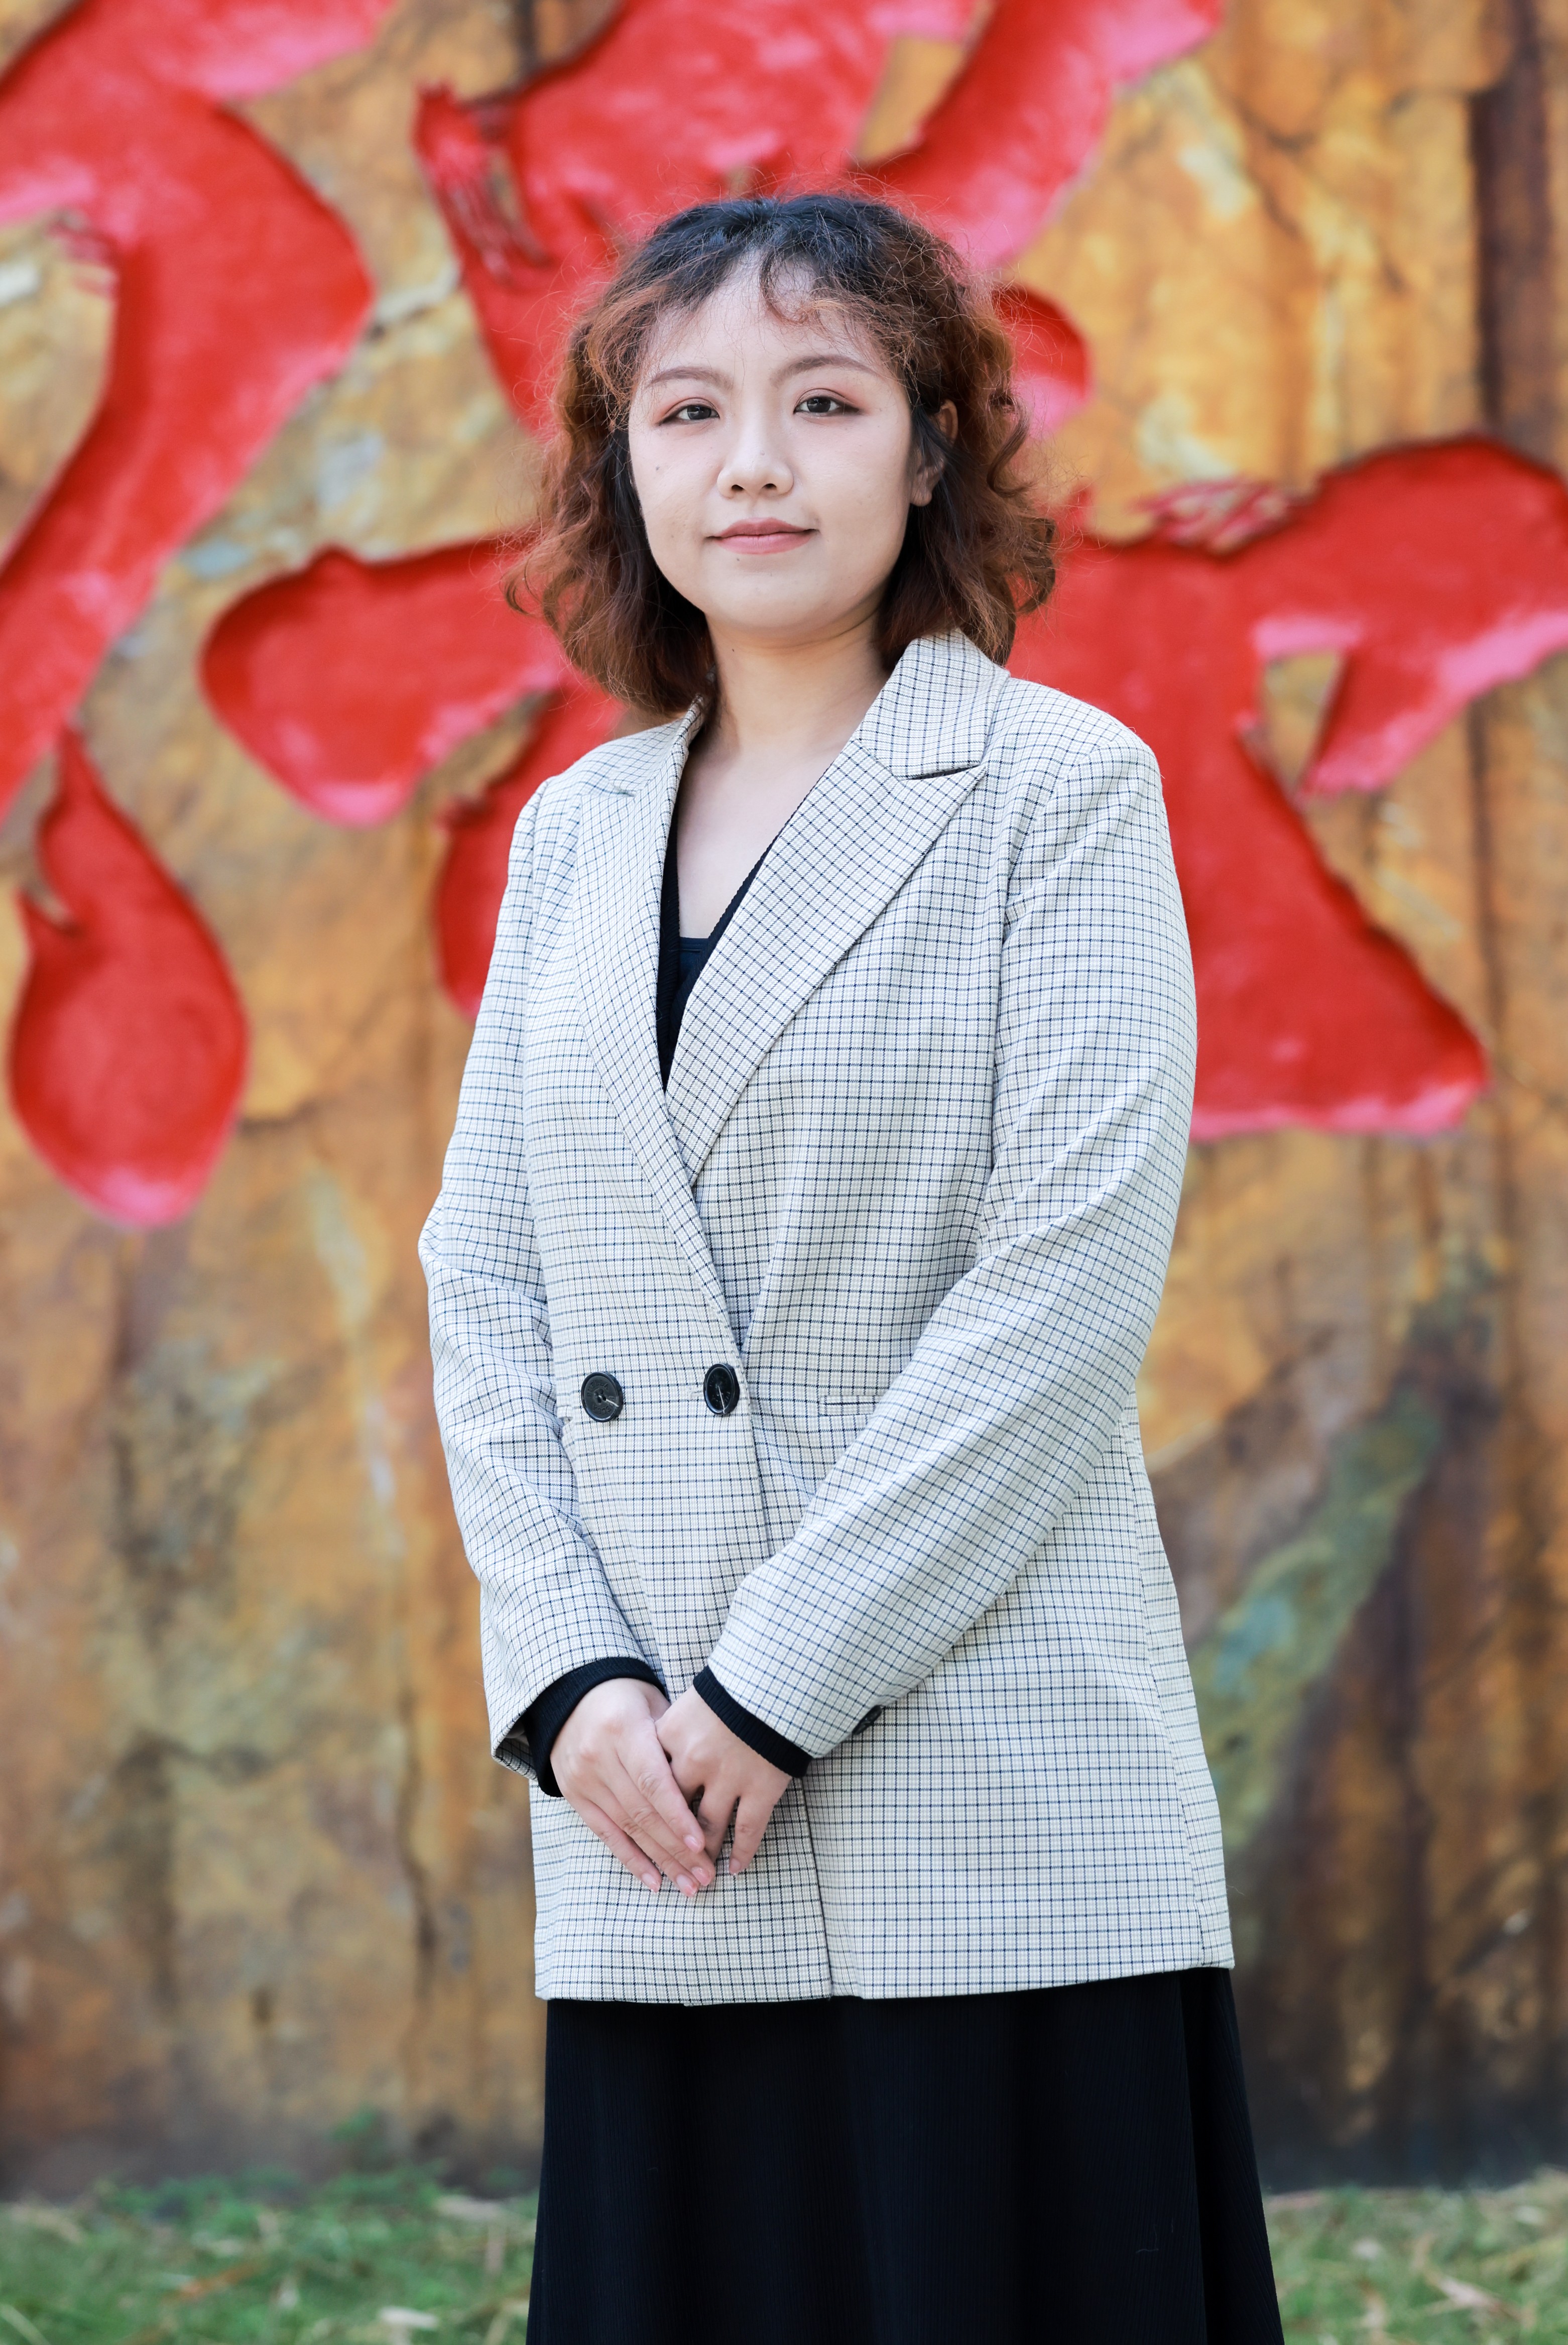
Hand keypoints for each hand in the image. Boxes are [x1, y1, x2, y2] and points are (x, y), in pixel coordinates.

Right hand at [551, 1678, 713, 1896]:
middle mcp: (599, 1757)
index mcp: (623, 1729)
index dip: (677, 1815)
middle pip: (642, 1812)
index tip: (702, 1844)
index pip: (653, 1781)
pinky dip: (630, 1859)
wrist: (569, 1695)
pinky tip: (654, 1881)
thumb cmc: (626, 1698)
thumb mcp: (652, 1703)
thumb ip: (674, 1740)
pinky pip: (605, 1834)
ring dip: (660, 1860)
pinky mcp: (574, 1796)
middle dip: (676, 1848)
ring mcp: (583, 1779)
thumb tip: (708, 1780)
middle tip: (705, 1876)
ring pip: (627, 1828)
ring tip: (689, 1884)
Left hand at [656, 1687, 790, 1875]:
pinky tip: (736, 1868)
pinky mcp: (760, 1788)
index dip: (643, 1810)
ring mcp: (727, 1778)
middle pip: (672, 1812)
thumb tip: (654, 1755)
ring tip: (700, 1872)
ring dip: (702, 1853)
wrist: (778, 1676)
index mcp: (669, 1736)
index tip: (640, 1830)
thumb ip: (672, 1731)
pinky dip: (741, 1852)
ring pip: (708, 1827)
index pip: (647, 1782)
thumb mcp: (691, 1700)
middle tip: (668, 1865)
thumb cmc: (733, 1684)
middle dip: (669, 1842)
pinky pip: (748, 1830)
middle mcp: (693, 1761)